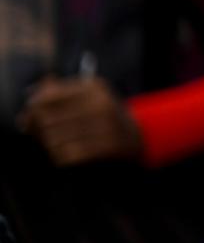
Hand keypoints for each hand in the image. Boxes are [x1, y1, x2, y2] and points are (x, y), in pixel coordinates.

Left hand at [18, 76, 142, 165]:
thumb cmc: (103, 113)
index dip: (33, 107)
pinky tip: (61, 153)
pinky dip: (60, 155)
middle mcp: (101, 104)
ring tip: (50, 142)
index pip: (50, 96)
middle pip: (49, 119)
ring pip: (56, 139)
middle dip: (37, 127)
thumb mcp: (87, 93)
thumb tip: (32, 93)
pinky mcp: (107, 147)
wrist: (137, 134)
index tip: (28, 115)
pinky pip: (69, 154)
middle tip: (34, 131)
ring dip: (48, 143)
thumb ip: (59, 89)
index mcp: (94, 88)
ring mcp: (106, 126)